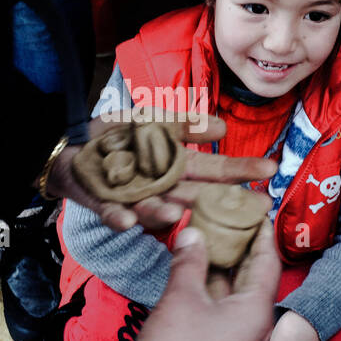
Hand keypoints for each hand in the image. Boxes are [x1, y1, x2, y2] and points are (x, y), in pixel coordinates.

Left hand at [44, 112, 275, 232]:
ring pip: (154, 210)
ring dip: (162, 213)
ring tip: (171, 213)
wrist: (71, 145)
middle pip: (194, 196)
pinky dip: (118, 218)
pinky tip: (126, 221)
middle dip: (221, 203)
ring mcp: (135, 199)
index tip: (270, 171)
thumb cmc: (115, 135)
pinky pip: (112, 215)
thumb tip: (222, 127)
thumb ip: (183, 123)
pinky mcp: (104, 205)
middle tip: (256, 206)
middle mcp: (162, 187)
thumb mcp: (152, 119)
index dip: (240, 171)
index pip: (213, 170)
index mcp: (175, 166)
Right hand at [133, 223, 281, 340]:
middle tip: (228, 218)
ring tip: (209, 237)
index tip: (257, 210)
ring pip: (234, 294)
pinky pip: (222, 310)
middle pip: (252, 278)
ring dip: (222, 267)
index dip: (262, 234)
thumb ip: (189, 261)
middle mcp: (254, 327)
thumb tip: (192, 234)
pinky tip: (195, 271)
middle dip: (240, 247)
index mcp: (256, 312)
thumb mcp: (181, 297)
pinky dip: (212, 288)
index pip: (267, 262)